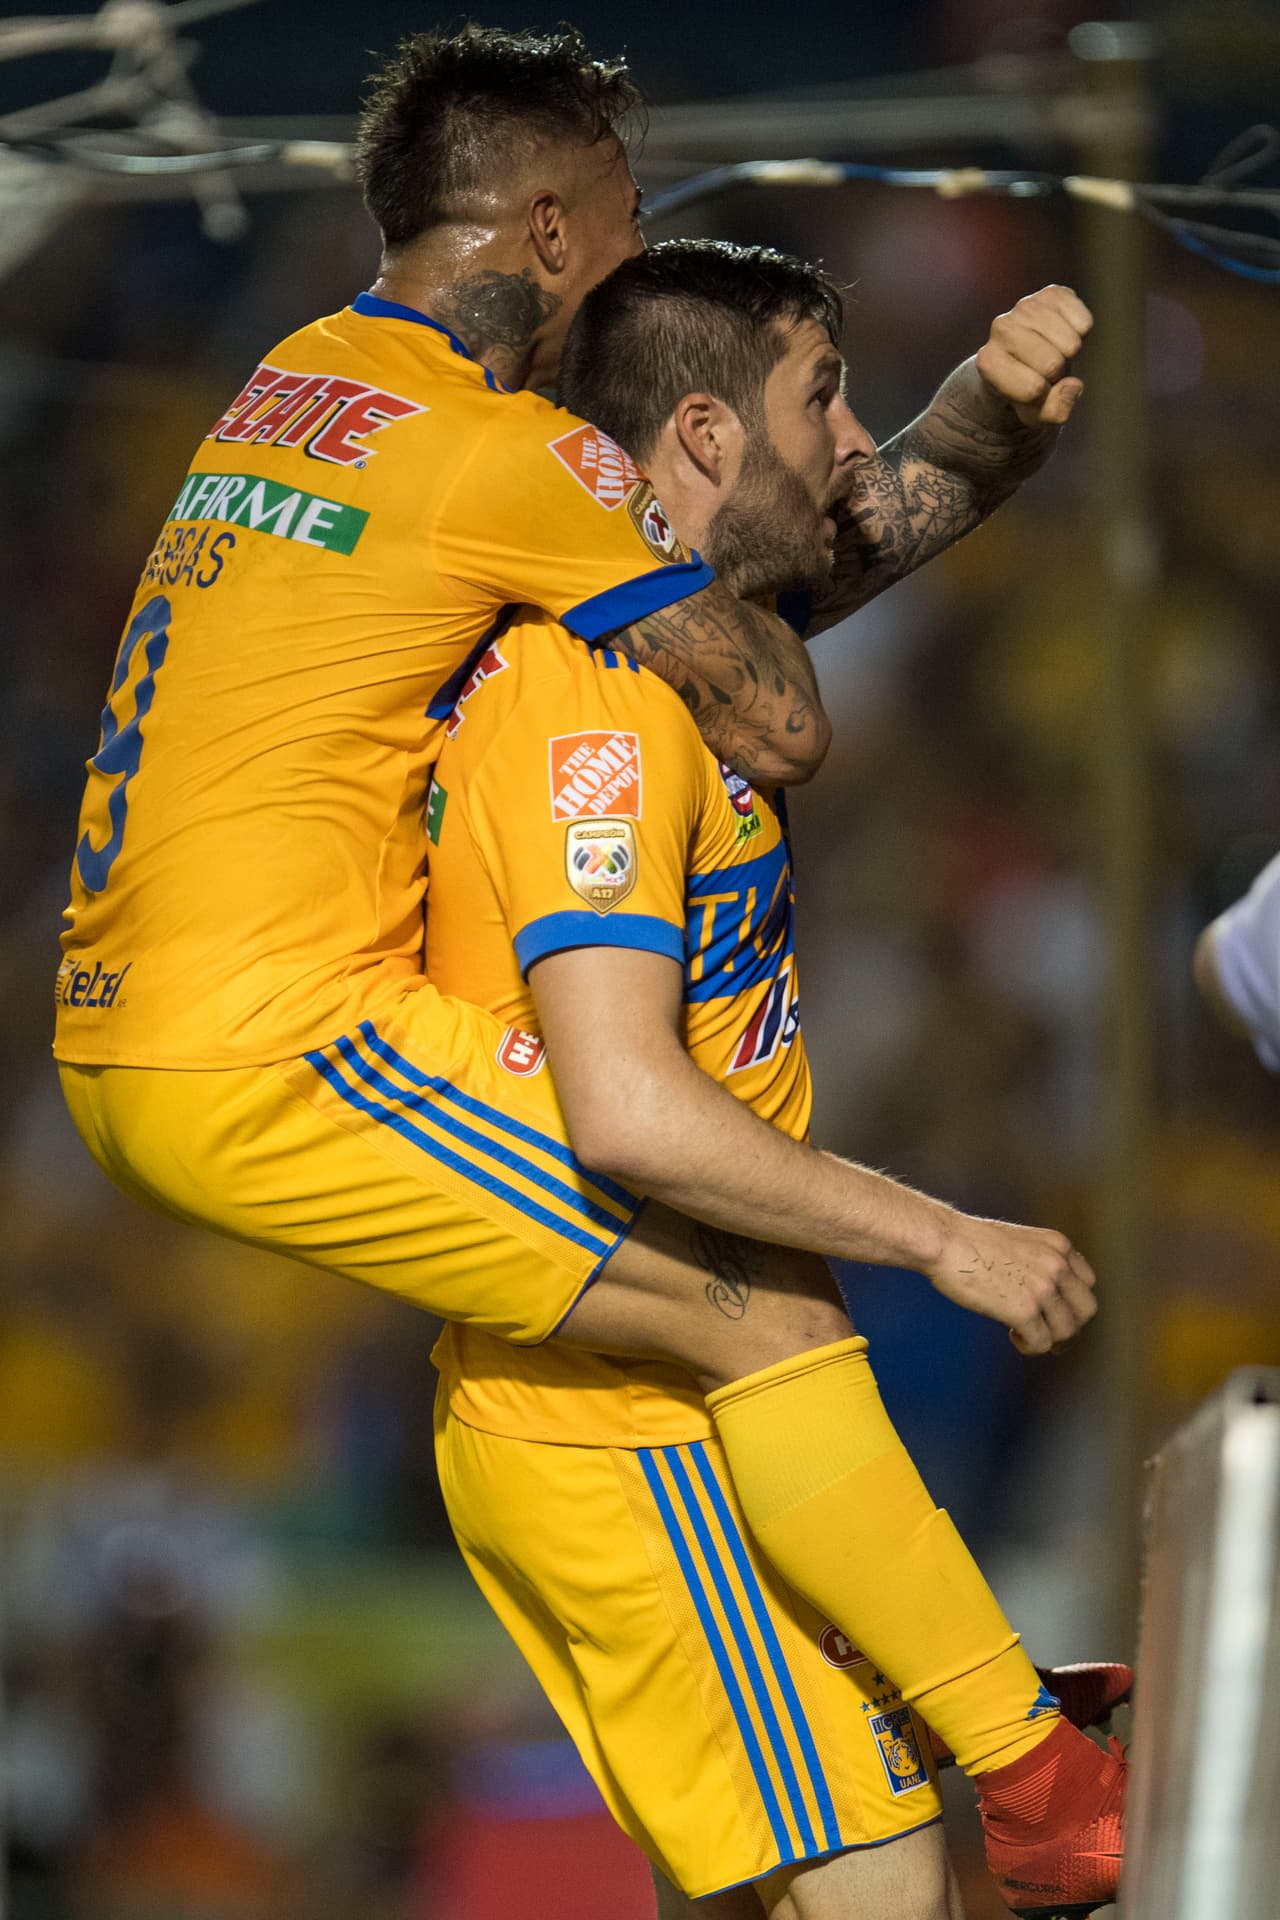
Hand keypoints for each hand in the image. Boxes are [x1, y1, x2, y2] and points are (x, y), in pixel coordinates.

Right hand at [923, 1213, 1097, 1353]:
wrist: (944, 1241)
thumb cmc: (968, 1242)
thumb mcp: (1019, 1241)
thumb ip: (1040, 1261)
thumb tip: (1047, 1294)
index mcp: (1058, 1245)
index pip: (1087, 1282)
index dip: (1072, 1301)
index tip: (1055, 1311)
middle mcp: (1057, 1265)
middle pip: (1086, 1309)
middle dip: (1068, 1325)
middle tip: (1048, 1333)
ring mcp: (1043, 1289)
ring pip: (1067, 1331)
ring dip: (1048, 1339)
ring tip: (1023, 1333)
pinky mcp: (1025, 1311)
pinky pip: (1042, 1343)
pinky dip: (1029, 1346)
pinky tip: (1012, 1335)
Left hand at [974, 285, 1093, 428]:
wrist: (1024, 354)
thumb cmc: (1025, 389)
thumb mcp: (1035, 414)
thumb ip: (1055, 411)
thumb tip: (1072, 385)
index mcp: (987, 361)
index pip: (1032, 389)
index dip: (1041, 396)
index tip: (1029, 389)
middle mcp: (1000, 328)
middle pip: (1052, 364)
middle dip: (1055, 374)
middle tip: (1043, 370)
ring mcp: (1025, 306)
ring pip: (1071, 343)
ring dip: (1068, 354)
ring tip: (1050, 351)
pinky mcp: (1052, 293)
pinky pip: (1084, 323)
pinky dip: (1081, 334)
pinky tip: (1061, 333)